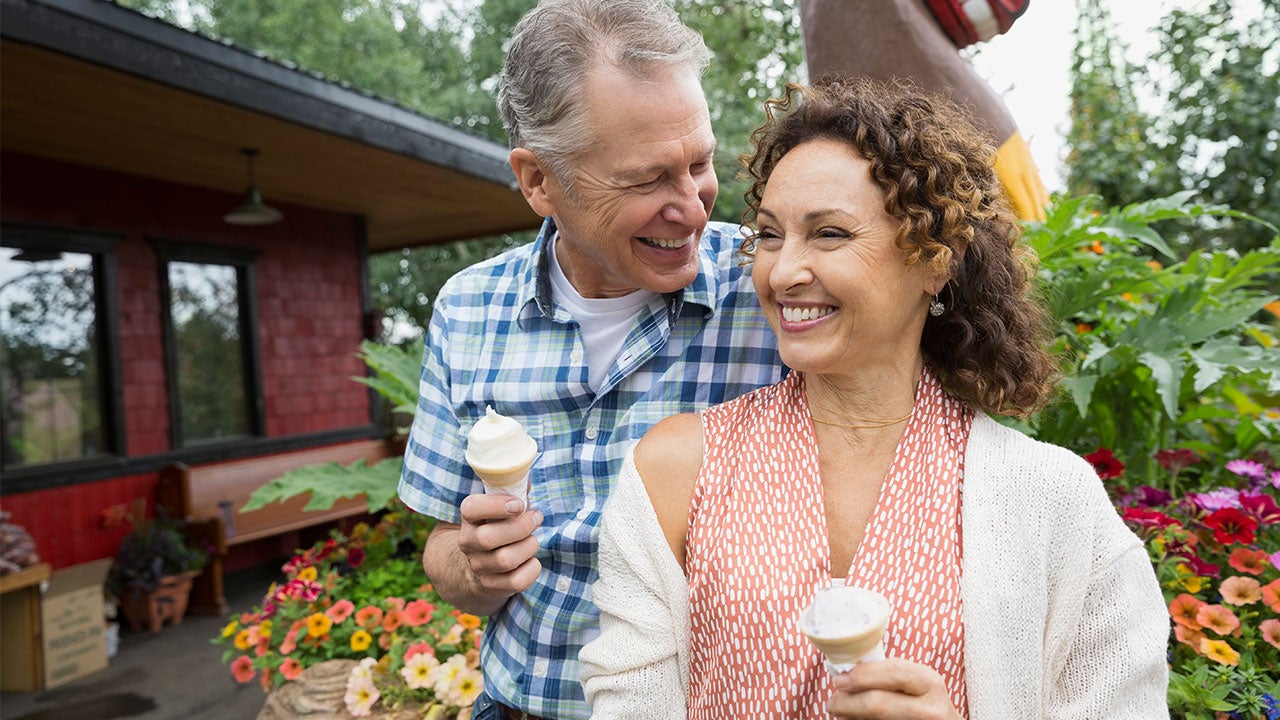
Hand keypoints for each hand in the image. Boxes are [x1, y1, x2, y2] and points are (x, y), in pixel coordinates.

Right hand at [456, 492, 543, 598]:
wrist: (479, 570)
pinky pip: (517, 581)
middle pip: (488, 538)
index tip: (518, 504)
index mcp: (469, 519)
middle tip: (536, 518)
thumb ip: (512, 492)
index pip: (471, 508)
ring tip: (533, 540)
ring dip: (528, 546)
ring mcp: (479, 567)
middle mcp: (468, 544)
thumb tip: (525, 480)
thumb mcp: (499, 509)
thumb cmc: (498, 528)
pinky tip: (531, 560)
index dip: (495, 505)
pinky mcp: (492, 587)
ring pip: (505, 560)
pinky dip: (532, 569)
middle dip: (520, 527)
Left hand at [828, 658, 961, 719]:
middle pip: (877, 704)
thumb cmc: (922, 700)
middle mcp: (929, 709)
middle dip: (846, 702)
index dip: (861, 676)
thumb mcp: (915, 681)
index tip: (839, 681)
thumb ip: (887, 674)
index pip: (893, 673)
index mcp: (929, 683)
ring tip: (843, 712)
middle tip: (832, 702)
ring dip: (850, 717)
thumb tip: (844, 676)